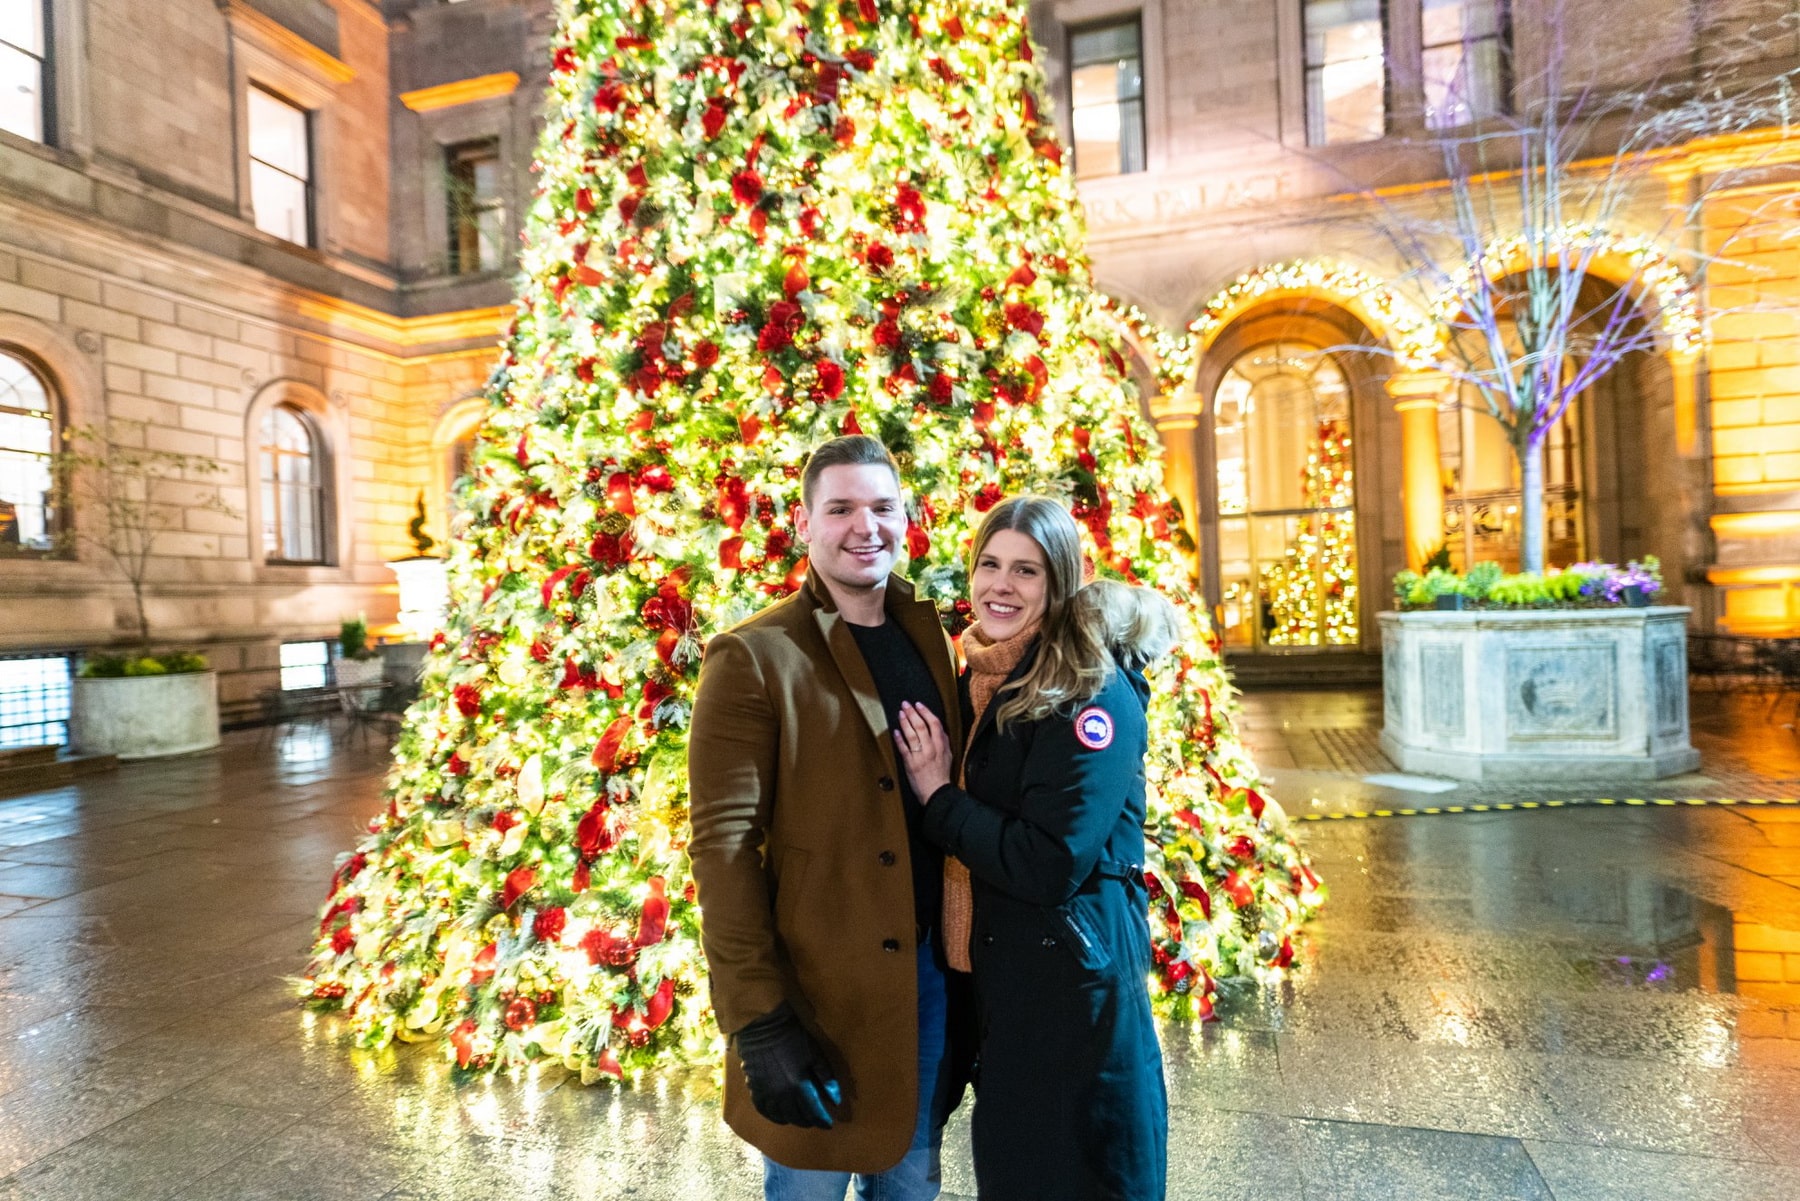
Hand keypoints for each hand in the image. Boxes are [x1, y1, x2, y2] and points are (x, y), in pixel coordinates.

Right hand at [733, 1002, 841, 1127]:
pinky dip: (773, 1117)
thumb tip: (836, 1099)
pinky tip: (780, 1117)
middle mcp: (782, 1094)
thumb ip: (826, 1078)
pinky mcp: (754, 1089)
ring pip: (781, 1116)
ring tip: (800, 1119)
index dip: (822, 1120)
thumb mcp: (815, 1054)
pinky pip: (764, 1110)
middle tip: (816, 1121)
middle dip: (809, 1121)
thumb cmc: (794, 1037)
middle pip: (797, 1117)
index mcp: (799, 1086)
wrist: (764, 1027)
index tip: (829, 1124)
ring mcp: (766, 1093)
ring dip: (792, 1120)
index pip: (814, 1111)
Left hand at [894, 701, 951, 801]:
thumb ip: (943, 741)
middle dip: (912, 713)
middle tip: (906, 704)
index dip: (926, 712)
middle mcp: (931, 748)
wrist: (937, 792)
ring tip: (900, 713)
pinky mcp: (911, 764)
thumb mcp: (948, 756)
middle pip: (921, 726)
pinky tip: (895, 731)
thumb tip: (939, 729)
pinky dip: (899, 739)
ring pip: (912, 735)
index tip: (919, 704)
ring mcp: (920, 756)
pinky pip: (904, 748)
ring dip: (905, 722)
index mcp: (941, 745)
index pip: (935, 723)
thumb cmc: (942, 774)